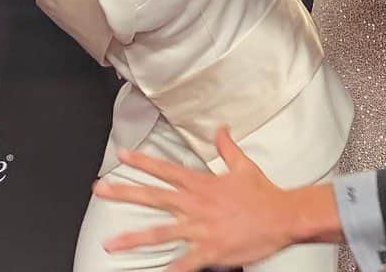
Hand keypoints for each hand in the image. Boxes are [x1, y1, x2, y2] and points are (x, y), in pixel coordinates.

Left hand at [94, 127, 296, 270]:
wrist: (283, 216)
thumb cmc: (263, 193)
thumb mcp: (244, 165)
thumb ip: (227, 147)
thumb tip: (221, 128)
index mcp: (203, 184)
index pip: (166, 170)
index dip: (143, 162)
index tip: (122, 155)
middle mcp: (197, 204)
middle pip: (154, 197)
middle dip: (125, 193)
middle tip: (101, 190)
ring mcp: (202, 228)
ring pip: (161, 233)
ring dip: (134, 238)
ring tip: (110, 243)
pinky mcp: (211, 249)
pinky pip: (185, 263)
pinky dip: (170, 270)